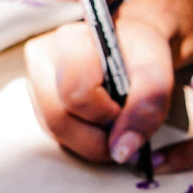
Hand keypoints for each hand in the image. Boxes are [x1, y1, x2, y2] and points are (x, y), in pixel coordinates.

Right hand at [25, 0, 192, 162]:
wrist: (130, 45)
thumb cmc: (141, 55)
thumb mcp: (157, 73)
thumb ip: (147, 107)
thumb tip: (121, 152)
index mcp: (69, 41)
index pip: (78, 95)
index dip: (107, 114)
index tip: (126, 108)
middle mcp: (42, 60)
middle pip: (59, 119)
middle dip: (98, 137)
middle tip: (122, 126)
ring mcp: (35, 83)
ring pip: (55, 133)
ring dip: (91, 141)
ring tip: (114, 122)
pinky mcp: (38, 102)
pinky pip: (56, 136)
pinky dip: (83, 139)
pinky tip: (100, 124)